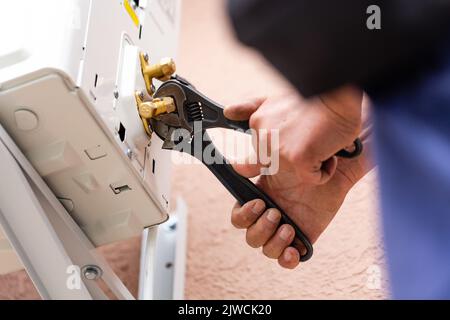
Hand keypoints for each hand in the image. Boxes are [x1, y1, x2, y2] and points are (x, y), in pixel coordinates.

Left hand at [224, 87, 362, 184]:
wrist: (339, 91)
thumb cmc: (316, 97)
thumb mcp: (276, 99)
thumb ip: (251, 108)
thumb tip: (227, 112)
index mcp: (257, 124)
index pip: (252, 157)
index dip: (265, 160)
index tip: (267, 158)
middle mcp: (263, 137)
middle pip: (281, 166)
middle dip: (296, 157)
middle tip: (311, 136)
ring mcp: (278, 149)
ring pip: (298, 173)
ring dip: (312, 163)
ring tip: (320, 139)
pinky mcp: (297, 159)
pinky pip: (314, 177)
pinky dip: (326, 168)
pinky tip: (329, 148)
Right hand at [225, 90, 370, 268]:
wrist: (346, 149)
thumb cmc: (315, 136)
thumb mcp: (279, 121)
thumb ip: (251, 111)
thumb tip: (228, 110)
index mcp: (261, 188)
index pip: (240, 209)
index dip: (244, 210)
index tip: (257, 198)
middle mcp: (272, 206)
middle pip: (246, 228)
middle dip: (254, 224)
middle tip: (271, 209)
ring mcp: (287, 220)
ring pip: (262, 244)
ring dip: (269, 238)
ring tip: (285, 223)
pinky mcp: (305, 232)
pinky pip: (288, 257)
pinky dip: (286, 258)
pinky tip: (294, 248)